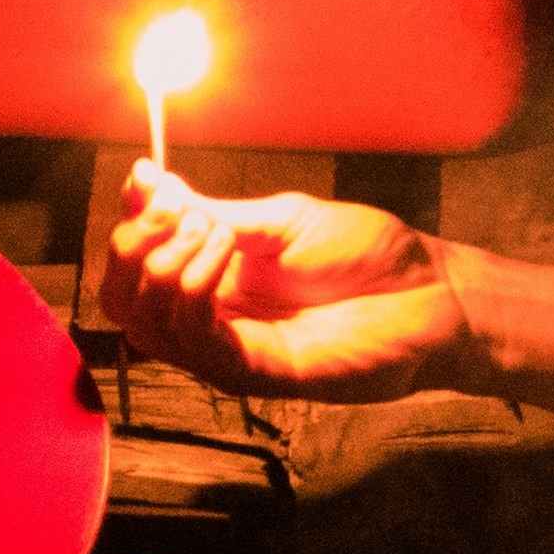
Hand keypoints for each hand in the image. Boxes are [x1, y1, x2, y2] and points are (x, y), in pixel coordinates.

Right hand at [92, 159, 475, 400]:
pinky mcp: (260, 374)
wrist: (430, 291)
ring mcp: (232, 352)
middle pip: (123, 304)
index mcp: (211, 281)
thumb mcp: (278, 219)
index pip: (132, 267)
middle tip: (175, 213)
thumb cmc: (367, 256)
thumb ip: (210, 210)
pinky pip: (198, 345)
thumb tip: (144, 179)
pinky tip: (225, 253)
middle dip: (130, 250)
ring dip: (163, 268)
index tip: (148, 185)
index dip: (128, 226)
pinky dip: (195, 292)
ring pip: (148, 328)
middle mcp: (212, 322)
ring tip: (212, 232)